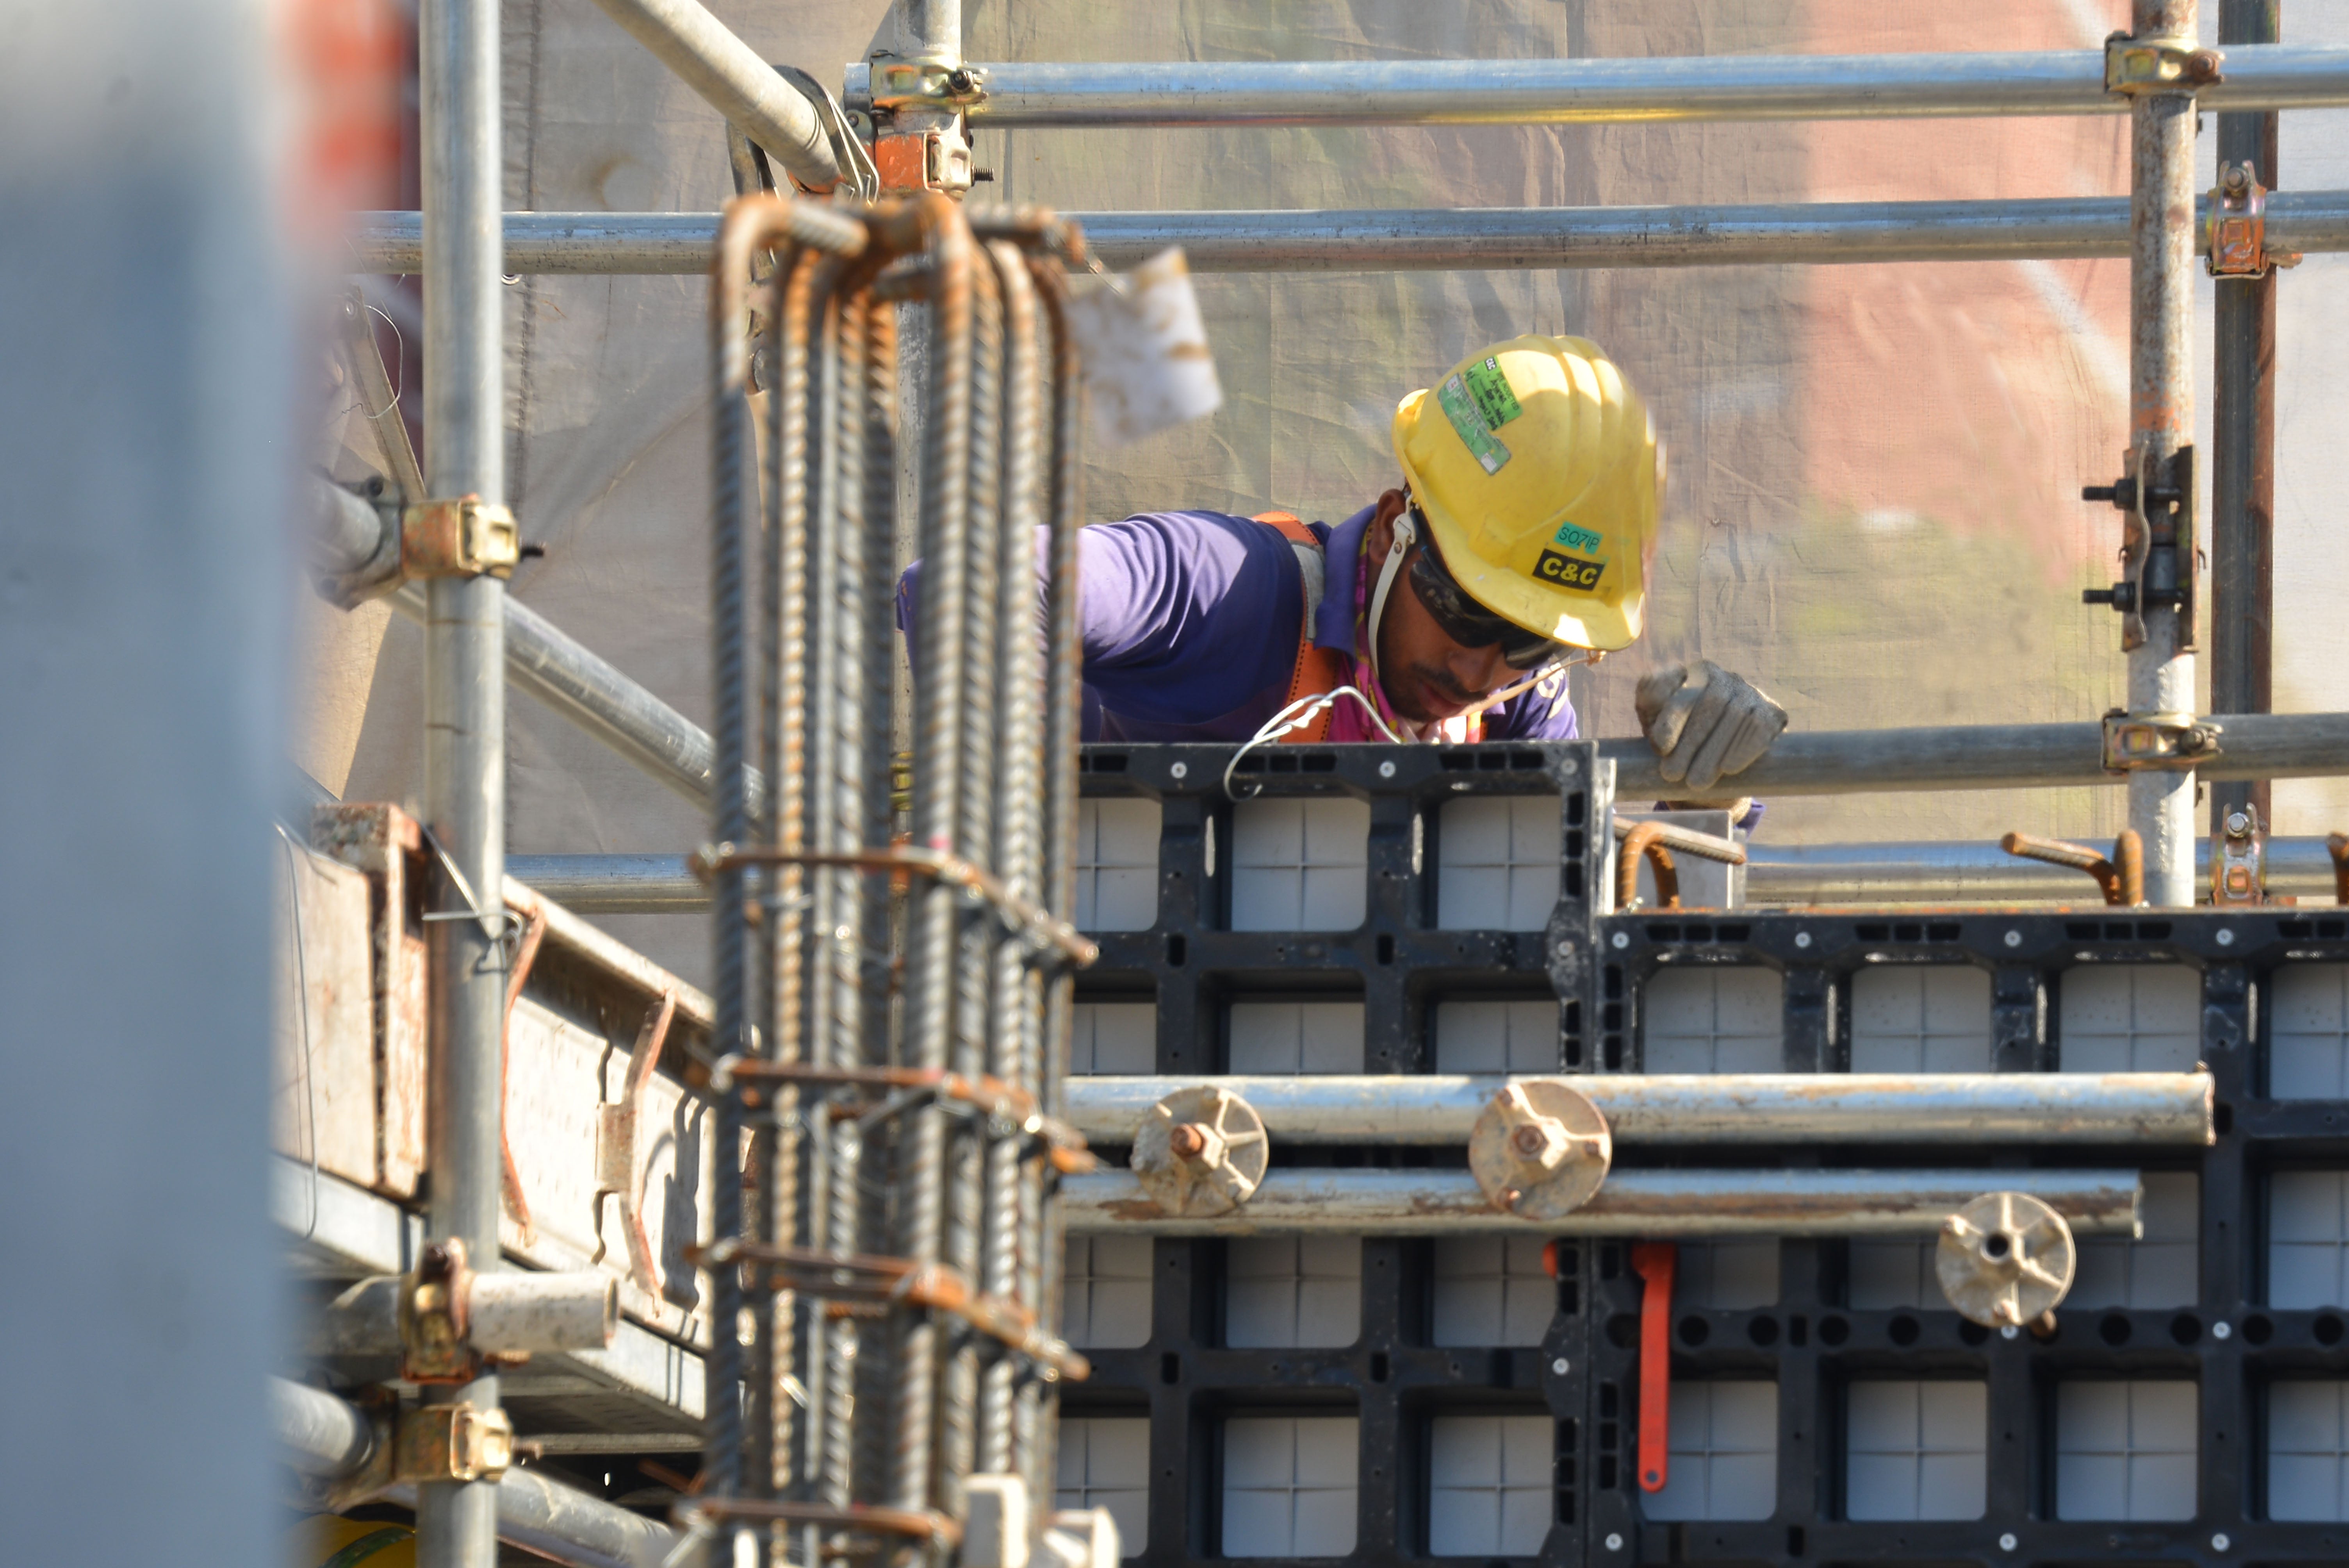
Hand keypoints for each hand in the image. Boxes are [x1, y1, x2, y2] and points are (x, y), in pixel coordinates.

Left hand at [1635, 660, 1787, 790]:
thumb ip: (1649, 702)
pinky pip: (1761, 725)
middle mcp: (1719, 676)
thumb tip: (1654, 703)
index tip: (1661, 747)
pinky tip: (1729, 768)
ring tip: (1696, 781)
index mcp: (1688, 673)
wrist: (1711, 762)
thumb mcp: (1655, 720)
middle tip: (1673, 774)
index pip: (1681, 686)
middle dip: (1691, 742)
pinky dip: (1745, 748)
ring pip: (1736, 714)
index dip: (1671, 716)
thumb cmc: (1675, 738)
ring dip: (1715, 750)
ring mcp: (1747, 691)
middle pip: (1711, 702)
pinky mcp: (1772, 711)